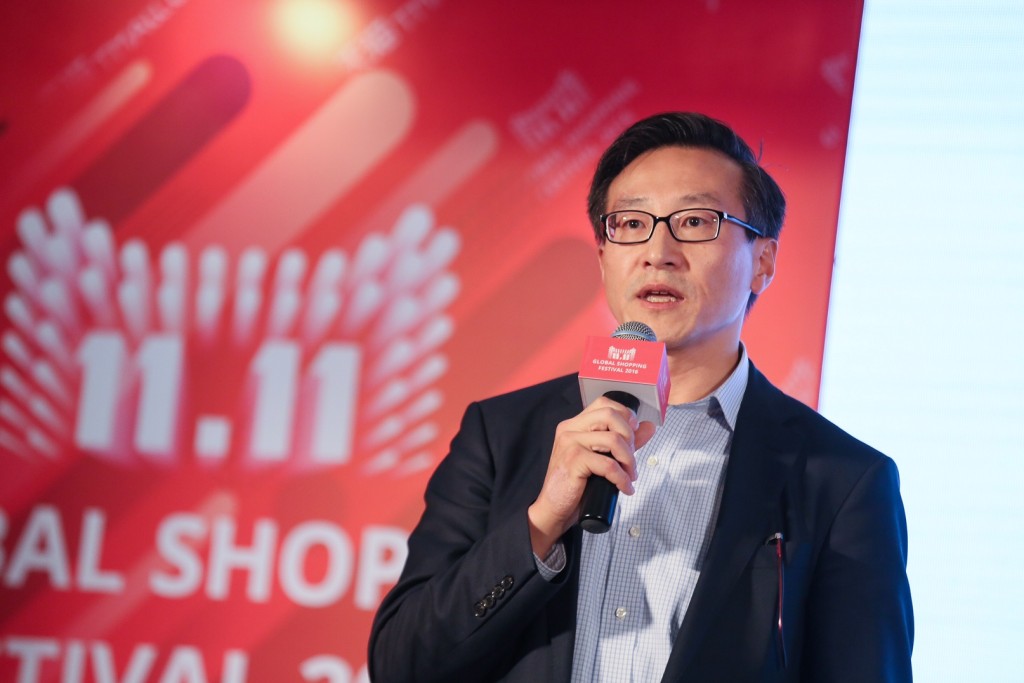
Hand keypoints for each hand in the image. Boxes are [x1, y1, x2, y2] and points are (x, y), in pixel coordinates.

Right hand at [527, 396, 655, 555]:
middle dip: (629, 436)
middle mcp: (570, 429)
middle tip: (631, 458)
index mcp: (574, 424)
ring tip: (630, 475)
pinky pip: (608, 465)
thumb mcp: (601, 458)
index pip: (604, 403)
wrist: (554, 508)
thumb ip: (624, 441)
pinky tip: (624, 487)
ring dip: (629, 460)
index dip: (625, 415)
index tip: (633, 434)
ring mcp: (570, 443)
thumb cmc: (575, 484)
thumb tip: (648, 426)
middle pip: (610, 415)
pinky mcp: (574, 461)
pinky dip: (622, 478)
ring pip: (613, 439)